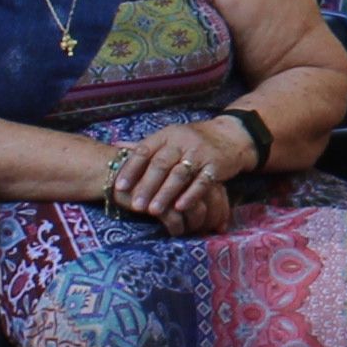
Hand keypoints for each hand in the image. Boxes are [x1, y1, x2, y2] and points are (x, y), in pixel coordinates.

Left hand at [91, 120, 240, 221]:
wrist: (230, 135)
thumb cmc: (193, 140)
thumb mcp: (169, 137)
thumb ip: (146, 145)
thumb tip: (116, 145)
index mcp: (166, 135)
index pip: (144, 151)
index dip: (131, 169)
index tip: (119, 187)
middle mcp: (182, 141)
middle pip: (161, 164)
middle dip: (147, 186)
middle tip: (135, 205)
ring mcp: (199, 153)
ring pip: (179, 174)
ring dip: (165, 193)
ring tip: (153, 211)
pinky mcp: (216, 165)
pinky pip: (202, 182)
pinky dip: (191, 195)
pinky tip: (180, 208)